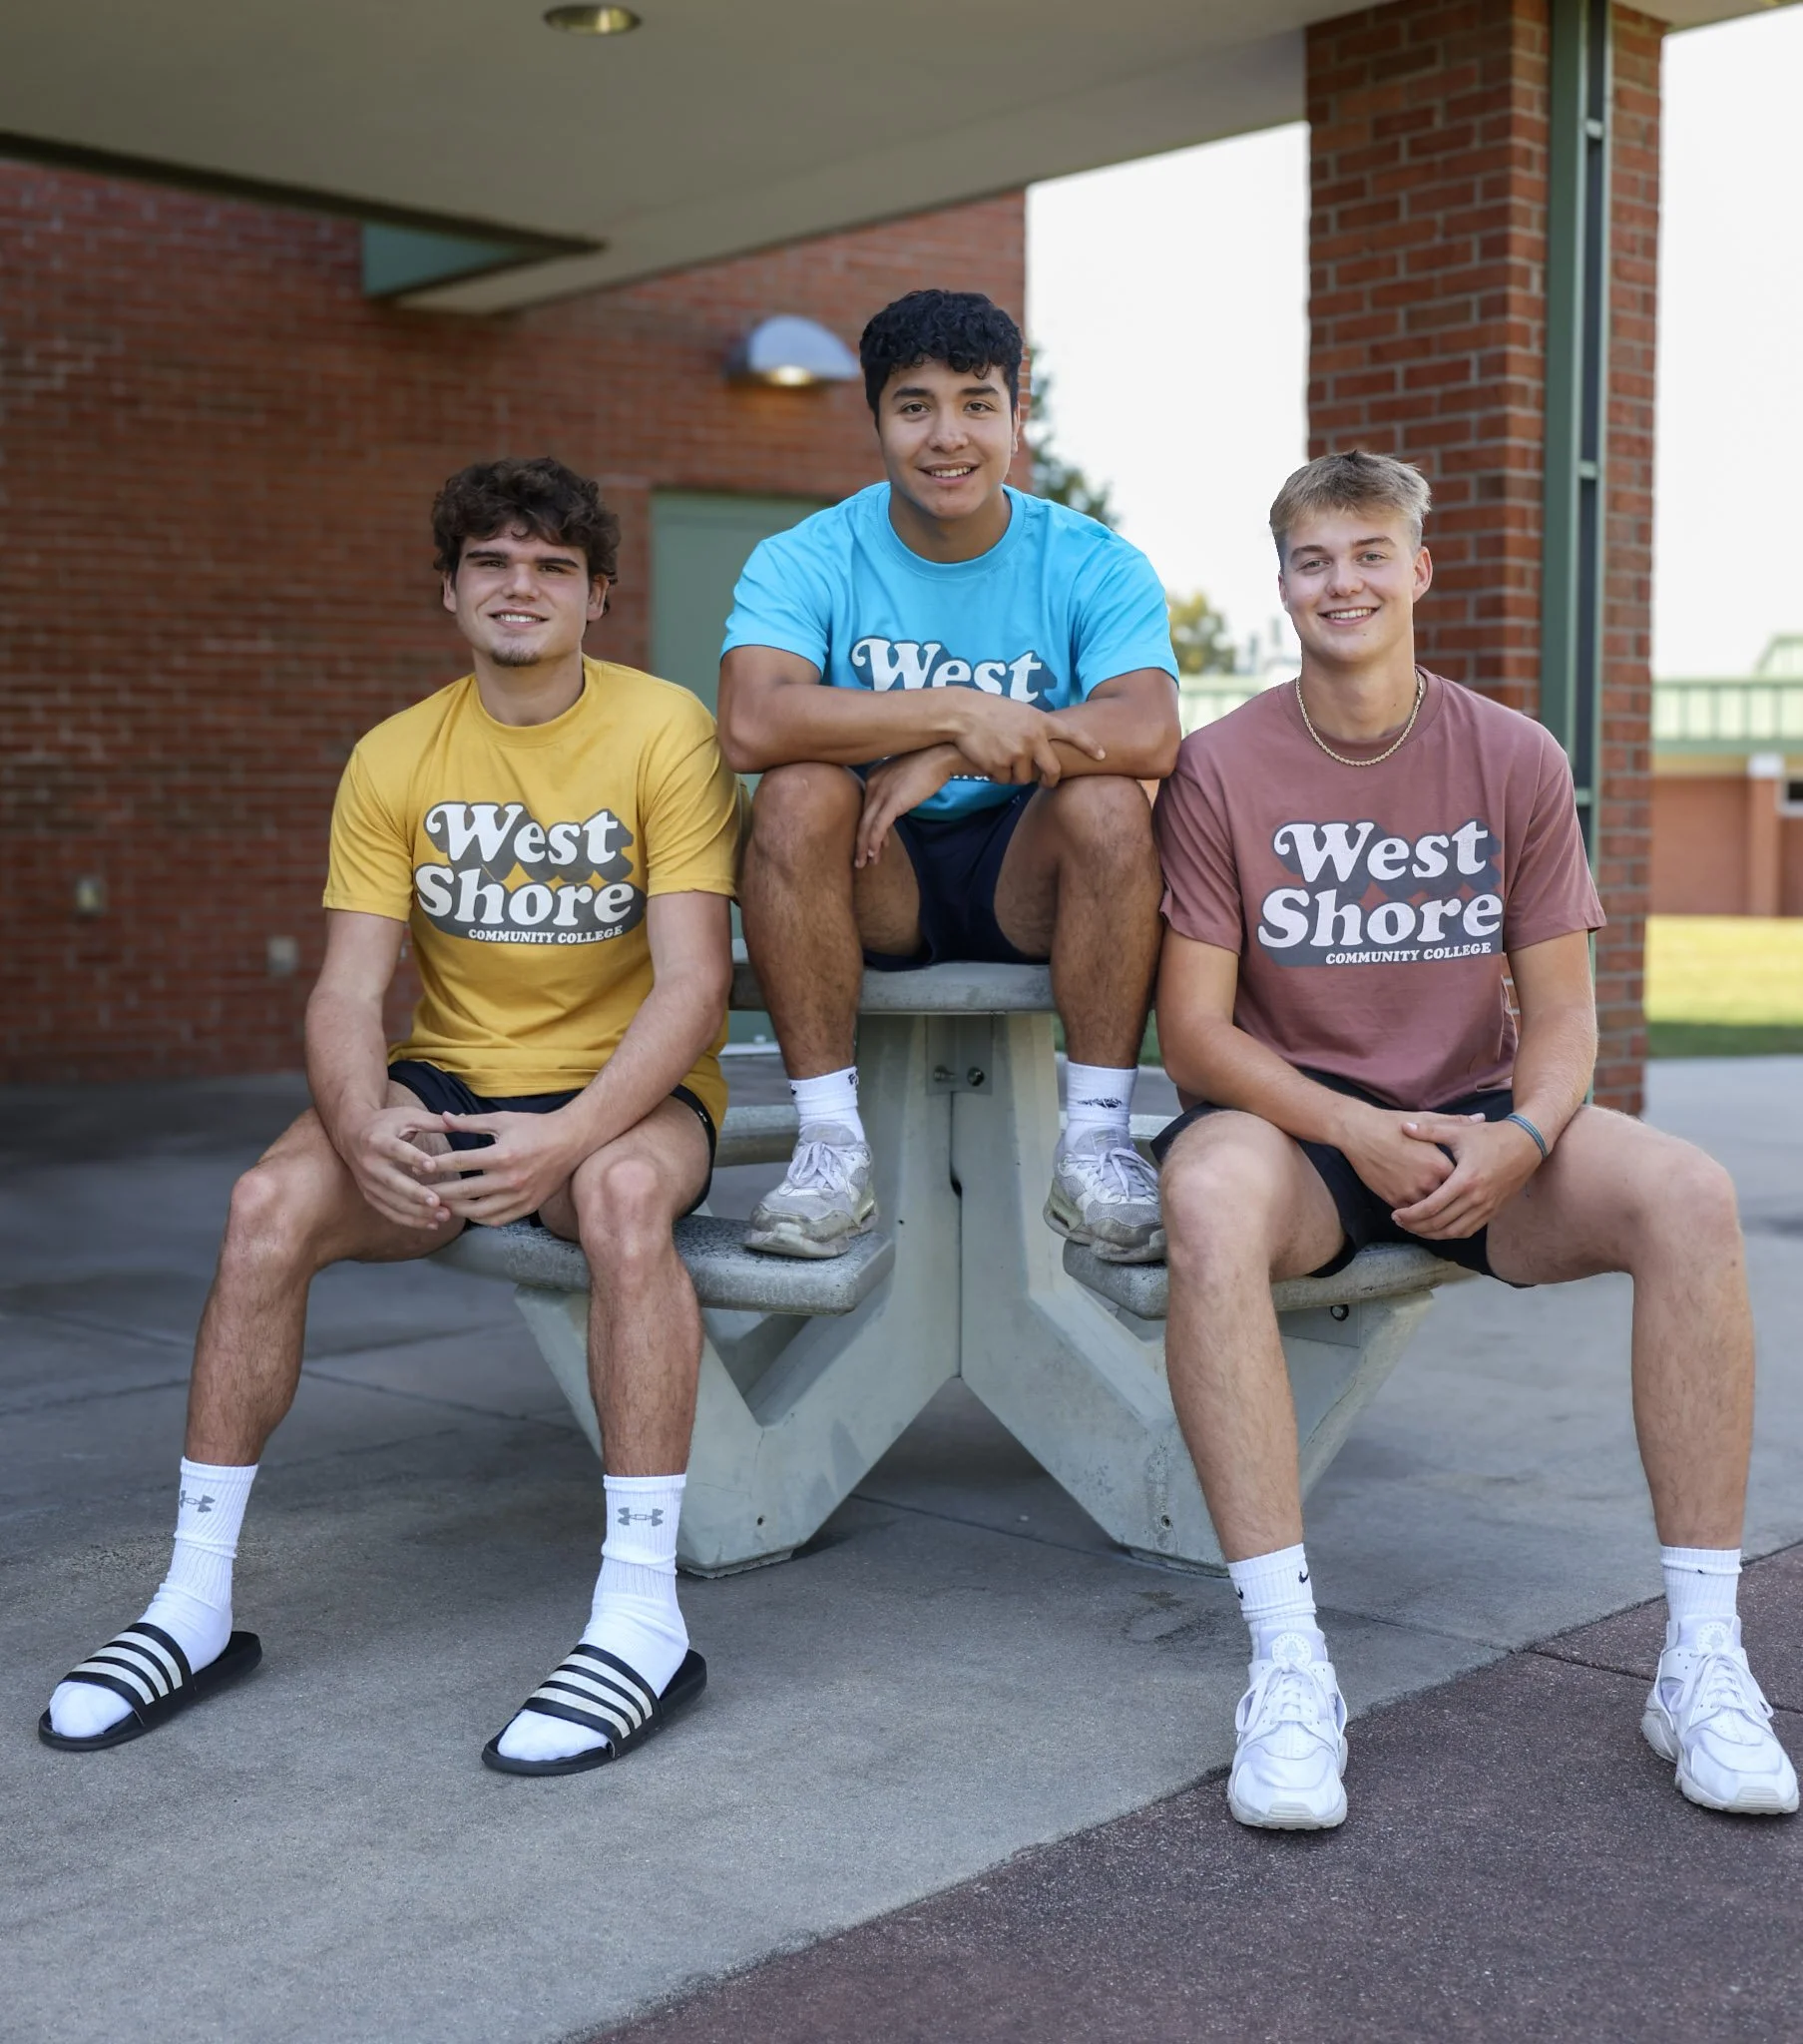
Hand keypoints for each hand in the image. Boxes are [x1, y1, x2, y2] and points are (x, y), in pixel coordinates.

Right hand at [341, 1103, 460, 1230]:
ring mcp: (368, 1182)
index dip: (413, 1158)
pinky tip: (432, 1224)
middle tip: (437, 1202)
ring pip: (392, 1201)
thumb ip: (433, 1121)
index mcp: (378, 1140)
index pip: (396, 1150)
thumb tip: (463, 1119)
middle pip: (392, 1181)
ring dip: (417, 1211)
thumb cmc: (386, 1123)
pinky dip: (409, 1220)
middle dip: (414, 1193)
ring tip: (444, 1215)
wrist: (351, 1133)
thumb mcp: (407, 1116)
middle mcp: (370, 1163)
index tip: (432, 1167)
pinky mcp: (369, 1195)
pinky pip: (389, 1211)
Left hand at [422, 1109, 584, 1226]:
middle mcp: (510, 1179)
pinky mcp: (527, 1206)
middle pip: (464, 1192)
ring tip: (440, 1204)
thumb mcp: (502, 1120)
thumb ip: (470, 1122)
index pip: (459, 1163)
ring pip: (478, 1212)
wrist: (571, 1141)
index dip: (436, 1165)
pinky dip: (478, 1218)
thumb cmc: (535, 1127)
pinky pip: (497, 1220)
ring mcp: (519, 1196)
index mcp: (502, 1155)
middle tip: (420, 1192)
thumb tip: (443, 1118)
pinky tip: (467, 1211)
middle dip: (438, 1192)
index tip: (420, 1168)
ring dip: (455, 1209)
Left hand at [856, 746, 963, 865]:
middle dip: (861, 842)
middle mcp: (872, 783)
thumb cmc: (929, 764)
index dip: (868, 829)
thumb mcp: (905, 776)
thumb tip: (898, 805)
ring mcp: (881, 792)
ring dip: (865, 847)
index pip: (867, 808)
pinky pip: (878, 826)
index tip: (872, 845)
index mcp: (874, 776)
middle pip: (862, 818)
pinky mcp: (892, 801)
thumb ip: (896, 790)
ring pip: (866, 825)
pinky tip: (873, 854)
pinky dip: (874, 842)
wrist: (940, 755)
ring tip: (865, 863)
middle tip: (860, 860)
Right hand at [948, 695, 1104, 785]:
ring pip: (1024, 778)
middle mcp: (1034, 738)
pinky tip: (987, 760)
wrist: (962, 713)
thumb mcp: (1020, 711)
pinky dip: (996, 776)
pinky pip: (1004, 781)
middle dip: (1051, 780)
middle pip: (1053, 770)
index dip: (1089, 746)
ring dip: (1015, 774)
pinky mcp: (1001, 766)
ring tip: (1000, 757)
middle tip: (1047, 783)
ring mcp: (1018, 753)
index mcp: (1041, 721)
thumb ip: (1035, 728)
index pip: (1072, 734)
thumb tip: (1045, 750)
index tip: (1102, 756)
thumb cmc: (989, 710)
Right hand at [1334, 1103, 1464, 1214]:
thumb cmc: (1393, 1125)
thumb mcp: (1427, 1120)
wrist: (1360, 1133)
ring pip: (1430, 1212)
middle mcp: (1428, 1183)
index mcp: (1440, 1165)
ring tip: (1439, 1210)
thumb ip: (1456, 1122)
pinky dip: (1416, 1214)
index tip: (1466, 1184)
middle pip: (1448, 1201)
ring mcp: (1410, 1193)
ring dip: (1434, 1211)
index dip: (1464, 1185)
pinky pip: (1411, 1214)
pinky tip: (1419, 1211)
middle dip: (1451, 1201)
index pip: (1461, 1184)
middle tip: (1455, 1202)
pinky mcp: (1393, 1200)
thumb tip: (1481, 1118)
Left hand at [1390, 1113, 1543, 1238]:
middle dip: (1416, 1226)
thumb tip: (1404, 1128)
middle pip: (1440, 1223)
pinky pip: (1469, 1230)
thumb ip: (1429, 1131)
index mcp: (1464, 1180)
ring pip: (1454, 1231)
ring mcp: (1487, 1207)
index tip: (1396, 1214)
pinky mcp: (1494, 1210)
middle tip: (1400, 1223)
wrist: (1527, 1143)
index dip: (1411, 1215)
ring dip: (1432, 1234)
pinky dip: (1451, 1233)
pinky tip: (1438, 1228)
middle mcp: (1476, 1198)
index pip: (1431, 1207)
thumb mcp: (1459, 1131)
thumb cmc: (1491, 1136)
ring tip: (1415, 1228)